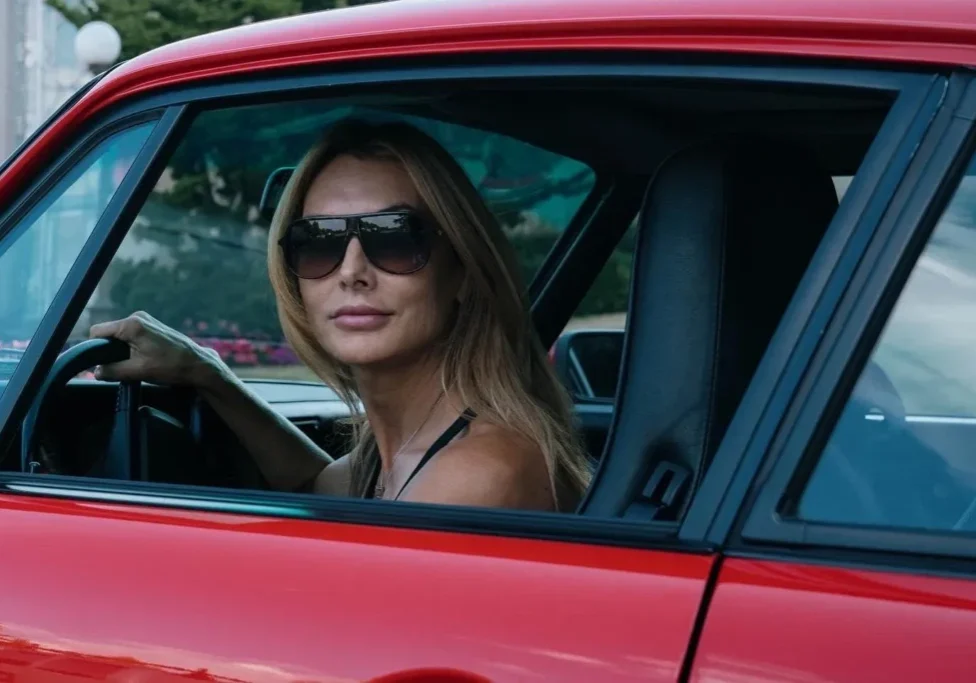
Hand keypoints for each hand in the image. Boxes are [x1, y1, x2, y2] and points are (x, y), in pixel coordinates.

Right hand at [89, 311, 218, 386]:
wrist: (198, 365)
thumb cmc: (171, 366)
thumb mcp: (137, 371)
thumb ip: (112, 370)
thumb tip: (96, 372)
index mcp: (131, 324)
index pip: (97, 331)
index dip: (95, 348)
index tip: (100, 363)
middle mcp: (138, 317)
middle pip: (109, 333)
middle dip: (110, 350)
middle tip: (120, 366)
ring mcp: (147, 321)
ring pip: (121, 335)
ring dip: (122, 350)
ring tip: (135, 364)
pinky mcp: (154, 327)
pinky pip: (133, 335)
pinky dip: (132, 347)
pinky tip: (143, 359)